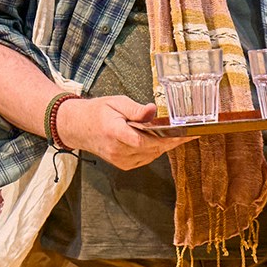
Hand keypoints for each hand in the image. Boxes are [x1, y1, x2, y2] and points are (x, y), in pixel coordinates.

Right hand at [55, 95, 192, 169]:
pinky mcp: (123, 164)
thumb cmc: (97, 112)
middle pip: (152, 148)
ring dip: (164, 145)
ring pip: (151, 155)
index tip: (184, 134)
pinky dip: (154, 150)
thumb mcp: (116, 102)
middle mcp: (117, 150)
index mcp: (114, 132)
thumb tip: (153, 110)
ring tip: (175, 134)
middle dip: (171, 140)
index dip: (166, 138)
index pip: (143, 140)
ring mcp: (119, 159)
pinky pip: (145, 158)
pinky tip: (158, 140)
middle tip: (188, 132)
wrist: (78, 127)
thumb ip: (135, 109)